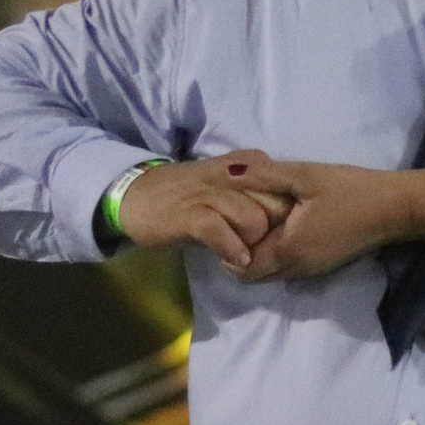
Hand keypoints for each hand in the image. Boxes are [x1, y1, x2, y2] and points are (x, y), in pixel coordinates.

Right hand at [114, 151, 292, 268]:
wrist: (136, 196)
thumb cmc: (186, 195)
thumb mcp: (227, 186)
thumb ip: (256, 195)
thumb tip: (288, 218)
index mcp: (246, 165)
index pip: (286, 189)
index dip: (287, 218)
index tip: (279, 234)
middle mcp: (232, 173)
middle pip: (277, 207)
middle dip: (273, 234)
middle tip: (260, 249)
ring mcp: (210, 192)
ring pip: (254, 221)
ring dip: (251, 245)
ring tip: (242, 254)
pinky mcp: (190, 213)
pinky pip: (221, 232)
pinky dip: (230, 250)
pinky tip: (230, 259)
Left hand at [228, 158, 410, 280]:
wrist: (395, 209)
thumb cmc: (350, 191)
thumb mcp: (305, 176)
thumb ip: (265, 175)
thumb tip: (228, 171)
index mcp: (288, 250)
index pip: (242, 269)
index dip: (226, 251)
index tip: (223, 225)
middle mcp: (297, 268)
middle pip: (253, 276)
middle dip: (237, 255)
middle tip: (232, 224)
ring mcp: (311, 270)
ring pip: (271, 273)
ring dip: (257, 255)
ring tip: (252, 223)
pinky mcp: (322, 265)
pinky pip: (287, 267)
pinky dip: (275, 253)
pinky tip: (278, 226)